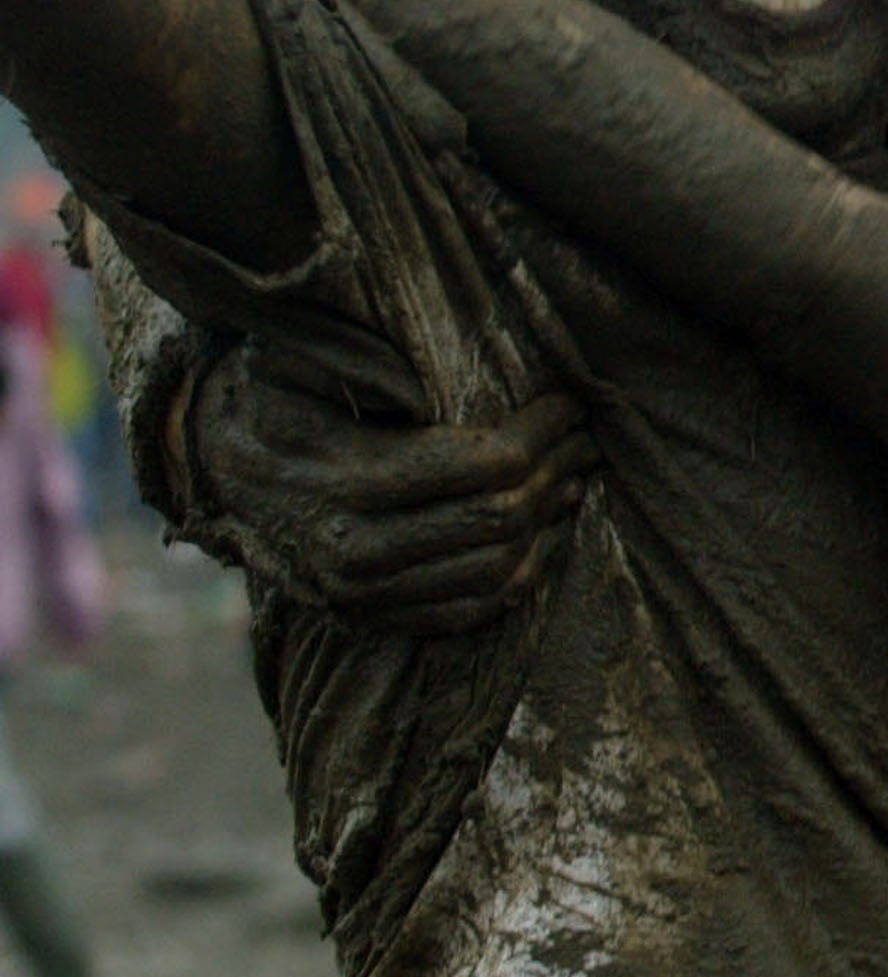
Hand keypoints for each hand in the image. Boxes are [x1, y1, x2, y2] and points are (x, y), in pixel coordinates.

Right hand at [197, 350, 597, 635]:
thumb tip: (456, 366)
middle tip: (586, 436)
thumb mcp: (304, 360)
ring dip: (549, 522)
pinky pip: (470, 610)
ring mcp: (363, 595)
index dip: (541, 431)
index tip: (568, 400)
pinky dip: (522, 575)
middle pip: (499, 518)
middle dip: (555, 471)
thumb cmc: (271, 398)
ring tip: (576, 477)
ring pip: (496, 569)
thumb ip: (372, 359)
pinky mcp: (373, 617)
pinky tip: (547, 534)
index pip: (484, 464)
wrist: (213, 470)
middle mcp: (355, 551)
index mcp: (346, 480)